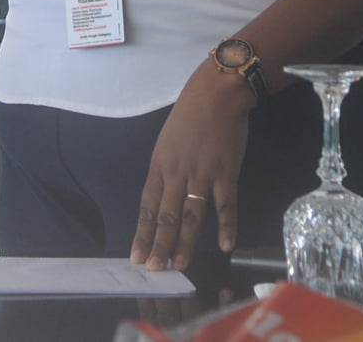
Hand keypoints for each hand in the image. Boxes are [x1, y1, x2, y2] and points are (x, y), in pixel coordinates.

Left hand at [131, 65, 254, 271]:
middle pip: (166, 215)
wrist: (217, 94)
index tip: (136, 256)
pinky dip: (226, 225)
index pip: (148, 206)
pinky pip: (225, 204)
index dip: (142, 233)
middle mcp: (177, 173)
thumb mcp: (167, 141)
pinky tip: (226, 245)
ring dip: (186, 242)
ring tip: (180, 264)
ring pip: (192, 215)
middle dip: (159, 245)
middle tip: (154, 269)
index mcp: (160, 166)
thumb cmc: (190, 115)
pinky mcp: (226, 172)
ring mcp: (202, 174)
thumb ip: (166, 170)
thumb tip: (163, 198)